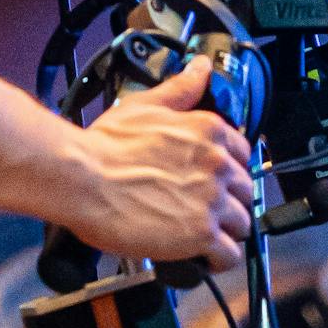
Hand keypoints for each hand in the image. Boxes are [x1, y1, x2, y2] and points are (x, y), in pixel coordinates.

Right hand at [59, 57, 251, 270]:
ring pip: (242, 223)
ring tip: (201, 233)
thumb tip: (200, 68)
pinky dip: (218, 258)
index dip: (228, 170)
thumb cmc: (106, 146)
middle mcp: (217, 164)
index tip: (214, 180)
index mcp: (209, 131)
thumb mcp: (147, 105)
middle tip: (203, 209)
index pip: (244, 154)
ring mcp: (212, 200)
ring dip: (225, 230)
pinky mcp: (201, 235)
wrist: (82, 178)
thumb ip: (181, 89)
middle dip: (228, 201)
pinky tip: (202, 255)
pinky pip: (229, 255)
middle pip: (245, 191)